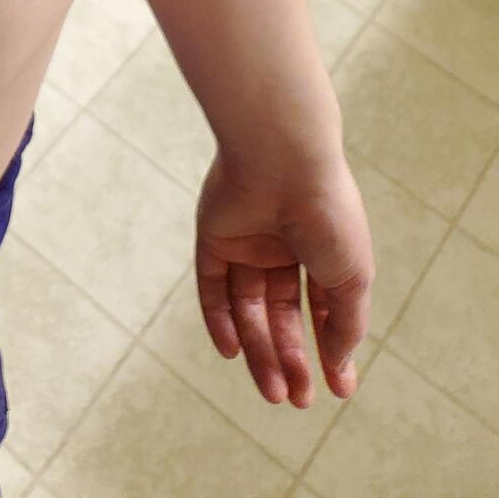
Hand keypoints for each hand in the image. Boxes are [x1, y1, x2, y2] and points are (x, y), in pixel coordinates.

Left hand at [194, 141, 373, 406]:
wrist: (283, 162)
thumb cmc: (327, 217)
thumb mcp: (352, 278)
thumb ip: (345, 324)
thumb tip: (338, 365)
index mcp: (322, 250)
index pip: (323, 309)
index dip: (330, 350)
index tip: (337, 390)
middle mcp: (284, 246)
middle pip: (282, 314)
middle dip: (291, 359)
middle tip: (298, 401)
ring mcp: (247, 241)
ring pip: (248, 307)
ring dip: (260, 350)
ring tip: (274, 393)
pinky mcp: (214, 236)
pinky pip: (212, 286)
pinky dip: (219, 320)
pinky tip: (233, 354)